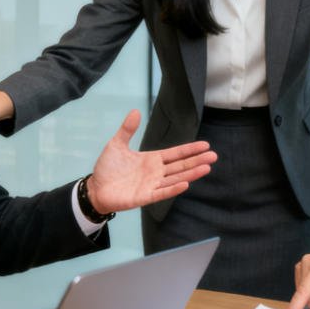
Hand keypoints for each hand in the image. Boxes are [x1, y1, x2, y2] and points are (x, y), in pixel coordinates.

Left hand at [86, 110, 216, 212]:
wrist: (95, 188)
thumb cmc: (108, 168)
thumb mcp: (117, 144)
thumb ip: (127, 130)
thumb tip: (135, 111)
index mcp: (152, 159)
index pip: (175, 154)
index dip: (190, 149)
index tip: (205, 145)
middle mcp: (156, 172)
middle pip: (180, 166)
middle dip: (197, 160)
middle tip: (214, 156)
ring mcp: (152, 185)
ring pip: (176, 178)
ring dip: (191, 174)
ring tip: (206, 168)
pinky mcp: (145, 197)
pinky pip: (162, 192)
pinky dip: (173, 189)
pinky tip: (185, 183)